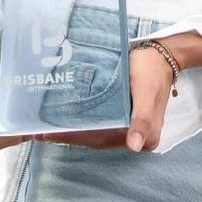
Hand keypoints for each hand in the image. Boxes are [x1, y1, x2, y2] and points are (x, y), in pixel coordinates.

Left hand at [37, 44, 173, 151]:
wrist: (162, 55)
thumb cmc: (153, 70)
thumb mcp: (147, 91)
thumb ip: (142, 120)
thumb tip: (135, 146)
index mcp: (144, 137)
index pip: (102, 140)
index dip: (74, 138)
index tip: (49, 133)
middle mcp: (136, 136)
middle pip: (97, 138)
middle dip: (69, 134)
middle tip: (40, 128)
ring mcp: (129, 126)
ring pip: (97, 131)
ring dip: (74, 128)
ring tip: (48, 122)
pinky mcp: (124, 114)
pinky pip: (101, 121)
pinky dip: (83, 119)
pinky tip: (67, 114)